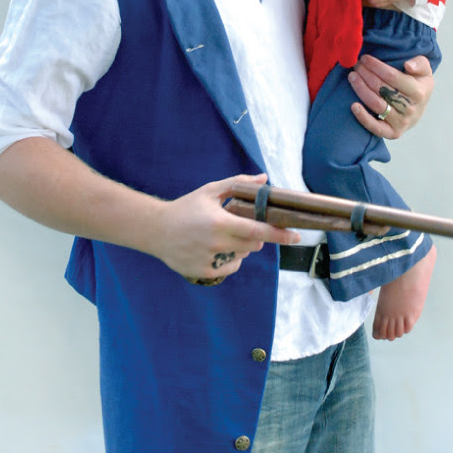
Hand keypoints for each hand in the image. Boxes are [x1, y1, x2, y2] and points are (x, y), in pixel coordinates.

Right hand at [154, 173, 300, 281]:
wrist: (156, 230)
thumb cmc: (186, 207)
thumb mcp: (210, 191)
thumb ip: (238, 184)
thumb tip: (264, 179)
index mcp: (220, 222)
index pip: (257, 231)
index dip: (279, 234)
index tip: (296, 236)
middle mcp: (216, 244)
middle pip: (253, 245)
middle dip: (256, 236)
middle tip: (241, 226)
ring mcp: (210, 260)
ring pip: (242, 257)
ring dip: (242, 247)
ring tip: (222, 235)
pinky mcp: (204, 273)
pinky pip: (230, 268)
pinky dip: (230, 259)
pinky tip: (215, 248)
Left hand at [348, 54, 433, 139]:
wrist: (419, 108)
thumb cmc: (418, 85)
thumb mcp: (424, 71)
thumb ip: (420, 63)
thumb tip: (408, 65)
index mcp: (418, 92)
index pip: (392, 76)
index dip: (376, 66)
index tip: (365, 58)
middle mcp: (410, 108)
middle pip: (382, 89)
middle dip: (366, 74)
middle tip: (356, 65)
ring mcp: (401, 122)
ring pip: (376, 104)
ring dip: (361, 89)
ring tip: (352, 77)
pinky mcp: (392, 133)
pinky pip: (375, 128)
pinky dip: (363, 118)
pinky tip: (354, 106)